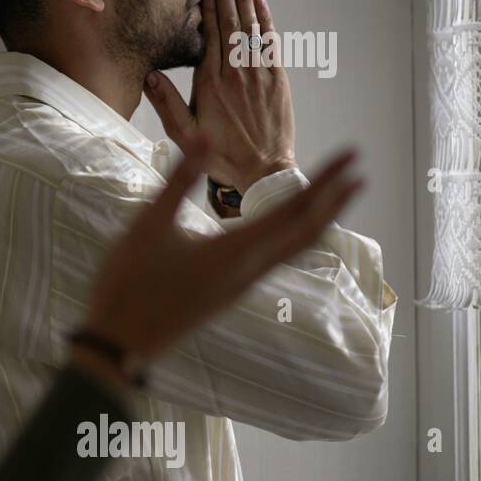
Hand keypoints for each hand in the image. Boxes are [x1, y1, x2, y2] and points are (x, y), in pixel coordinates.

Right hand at [76, 134, 361, 383]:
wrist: (121, 343)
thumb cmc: (130, 283)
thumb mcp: (148, 224)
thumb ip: (179, 180)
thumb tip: (206, 137)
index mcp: (235, 250)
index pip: (294, 209)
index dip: (327, 181)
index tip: (352, 157)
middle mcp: (249, 270)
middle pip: (307, 233)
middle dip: (336, 201)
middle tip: (359, 172)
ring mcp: (241, 285)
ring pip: (295, 250)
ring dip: (320, 221)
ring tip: (337, 199)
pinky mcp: (230, 293)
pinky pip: (278, 260)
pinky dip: (297, 238)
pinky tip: (289, 231)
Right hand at [142, 0, 296, 193]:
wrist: (264, 170)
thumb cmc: (220, 154)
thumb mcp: (183, 134)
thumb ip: (166, 103)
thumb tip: (149, 75)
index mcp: (211, 82)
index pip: (210, 34)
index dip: (208, 7)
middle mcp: (236, 71)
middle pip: (231, 23)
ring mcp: (260, 73)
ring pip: (252, 27)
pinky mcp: (277, 80)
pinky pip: (270, 42)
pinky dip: (266, 21)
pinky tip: (261, 5)